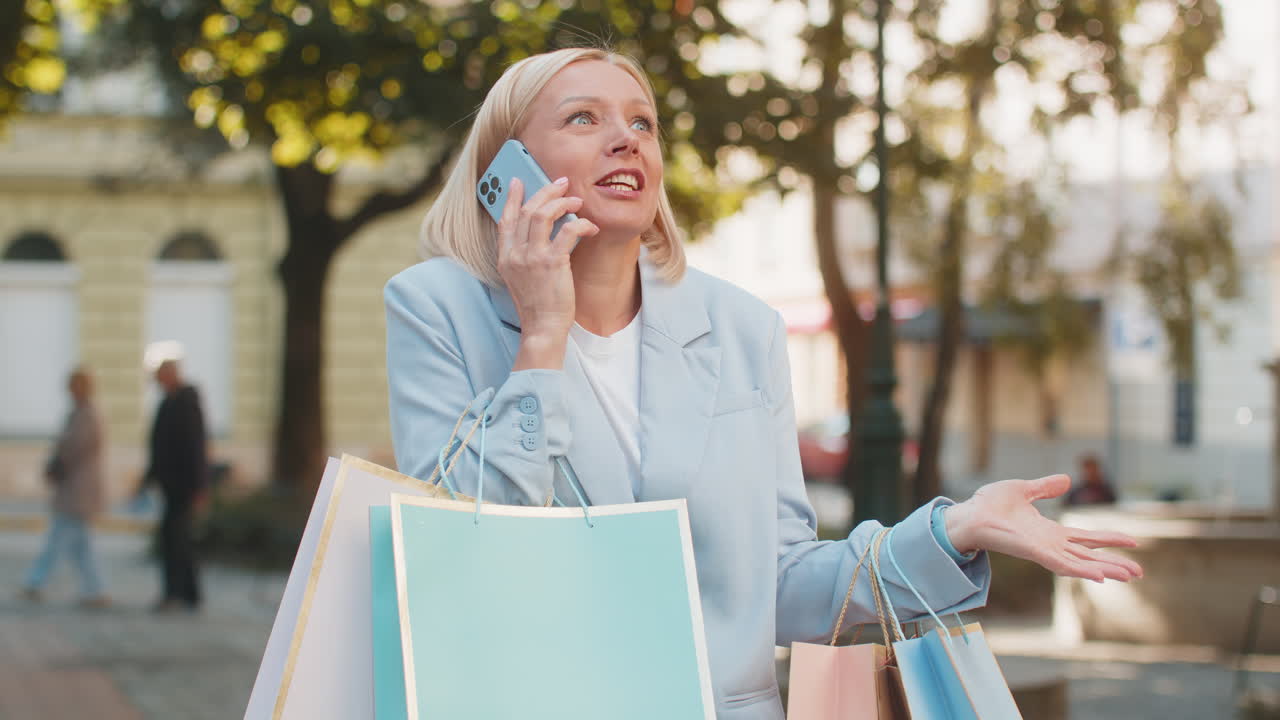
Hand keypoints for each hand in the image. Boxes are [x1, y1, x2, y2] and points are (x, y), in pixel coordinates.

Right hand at [496, 177, 599, 369]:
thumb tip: (538, 230)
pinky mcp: (552, 263)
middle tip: (561, 184)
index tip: (518, 181)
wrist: (542, 327)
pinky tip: (590, 227)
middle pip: (527, 210)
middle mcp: (515, 254)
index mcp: (505, 257)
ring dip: (562, 202)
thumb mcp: (519, 277)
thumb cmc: (536, 304)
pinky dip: (581, 224)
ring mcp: (532, 258)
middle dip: (545, 191)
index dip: (511, 197)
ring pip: (543, 214)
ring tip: (576, 200)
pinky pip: (568, 231)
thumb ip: (523, 254)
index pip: (505, 219)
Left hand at [944, 474, 1142, 582]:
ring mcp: (1044, 551)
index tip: (1132, 541)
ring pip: (1082, 563)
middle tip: (1140, 571)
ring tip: (1131, 575)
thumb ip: (1045, 488)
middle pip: (1090, 555)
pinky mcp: (1035, 553)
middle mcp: (1050, 544)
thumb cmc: (989, 505)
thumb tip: (1066, 480)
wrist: (969, 514)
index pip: (1086, 538)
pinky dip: (1082, 570)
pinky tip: (1100, 576)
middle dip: (1115, 563)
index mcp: (1049, 532)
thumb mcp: (1023, 490)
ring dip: (1106, 569)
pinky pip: (1063, 565)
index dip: (1108, 539)